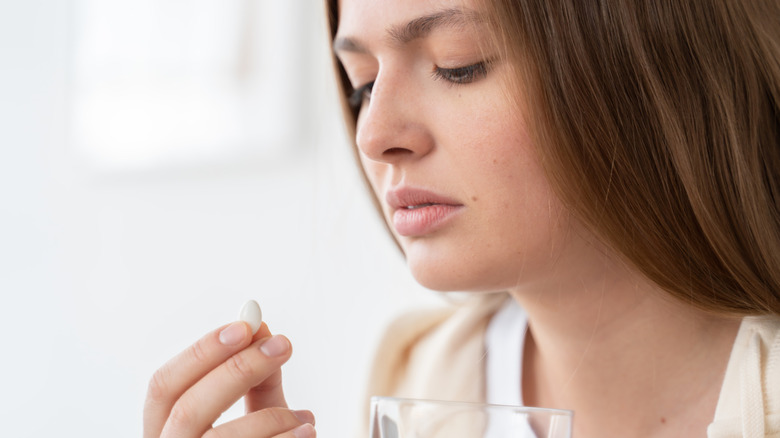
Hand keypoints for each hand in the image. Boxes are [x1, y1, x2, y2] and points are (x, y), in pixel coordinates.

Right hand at [144, 321, 314, 437]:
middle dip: (237, 370)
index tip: (247, 324)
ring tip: (307, 420)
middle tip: (283, 344)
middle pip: (187, 409)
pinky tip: (306, 434)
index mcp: (164, 436)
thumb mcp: (254, 423)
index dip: (201, 352)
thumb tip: (260, 326)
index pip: (164, 387)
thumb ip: (254, 383)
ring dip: (270, 418)